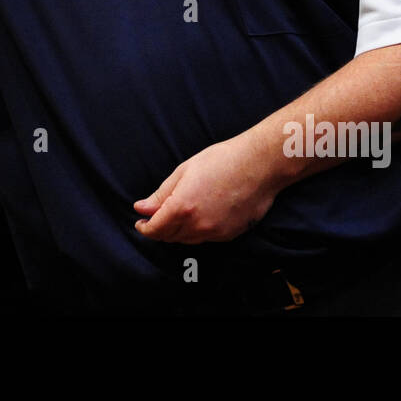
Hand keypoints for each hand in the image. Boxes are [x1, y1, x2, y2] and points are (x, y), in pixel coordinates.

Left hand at [133, 135, 278, 243]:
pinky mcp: (229, 235)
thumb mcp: (185, 171)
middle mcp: (197, 225)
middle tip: (155, 217)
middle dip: (159, 229)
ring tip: (176, 215)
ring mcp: (215, 232)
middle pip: (169, 237)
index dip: (144, 228)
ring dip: (176, 232)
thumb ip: (161, 194)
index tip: (140, 223)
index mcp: (182, 207)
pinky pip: (205, 239)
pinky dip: (196, 232)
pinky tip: (198, 217)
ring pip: (187, 240)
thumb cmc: (221, 160)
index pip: (155, 230)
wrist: (259, 165)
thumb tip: (141, 208)